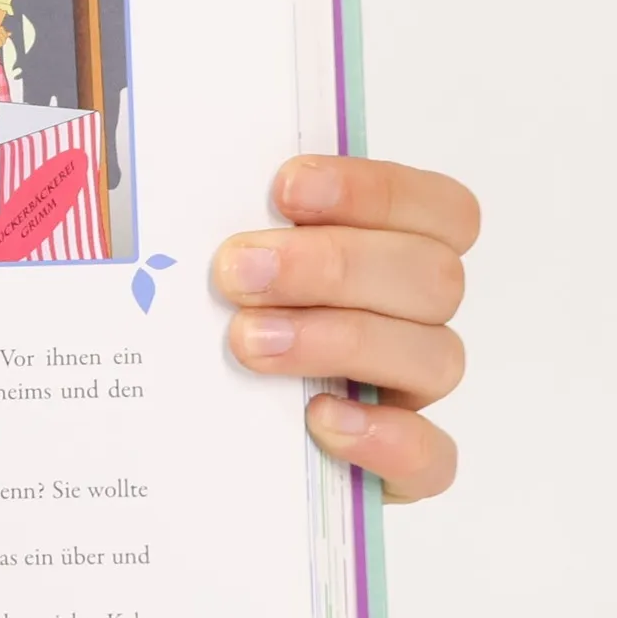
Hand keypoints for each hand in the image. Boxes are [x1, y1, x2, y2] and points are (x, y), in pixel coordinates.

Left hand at [214, 158, 477, 501]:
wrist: (184, 440)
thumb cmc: (204, 328)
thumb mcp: (206, 266)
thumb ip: (226, 223)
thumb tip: (177, 148)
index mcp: (392, 255)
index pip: (438, 211)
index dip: (374, 191)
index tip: (286, 188)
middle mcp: (412, 322)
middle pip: (432, 279)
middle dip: (333, 266)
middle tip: (237, 271)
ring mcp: (408, 396)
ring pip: (434, 357)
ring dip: (339, 340)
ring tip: (246, 342)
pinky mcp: (397, 469)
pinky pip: (431, 460)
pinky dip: (385, 438)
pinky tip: (318, 420)